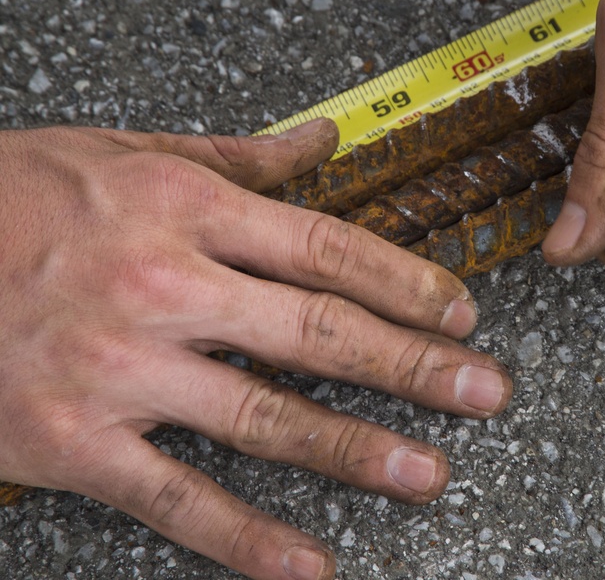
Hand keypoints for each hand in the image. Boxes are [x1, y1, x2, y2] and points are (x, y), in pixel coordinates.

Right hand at [0, 120, 511, 579]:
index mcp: (185, 208)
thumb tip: (325, 139)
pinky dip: (246, 540)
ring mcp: (122, 368)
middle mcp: (165, 285)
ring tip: (428, 473)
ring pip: (265, 417)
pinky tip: (310, 566)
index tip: (460, 313)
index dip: (407, 282)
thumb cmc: (12, 194)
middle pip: (318, 332)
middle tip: (486, 392)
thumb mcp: (127, 150)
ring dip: (356, 450)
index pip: (327, 249)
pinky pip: (176, 500)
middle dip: (413, 365)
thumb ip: (239, 154)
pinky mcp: (75, 442)